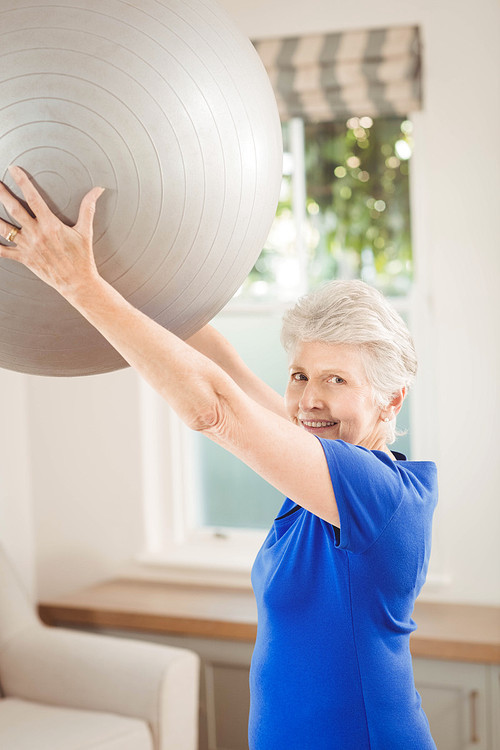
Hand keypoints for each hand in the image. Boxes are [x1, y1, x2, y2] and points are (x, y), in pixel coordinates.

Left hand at [0, 165, 104, 300]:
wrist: (77, 282)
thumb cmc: (82, 258)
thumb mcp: (86, 231)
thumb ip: (88, 208)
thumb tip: (98, 190)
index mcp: (51, 225)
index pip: (33, 198)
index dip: (22, 181)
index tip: (14, 170)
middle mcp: (37, 234)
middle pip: (13, 208)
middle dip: (1, 193)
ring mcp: (28, 247)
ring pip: (4, 228)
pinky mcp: (25, 258)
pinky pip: (3, 251)